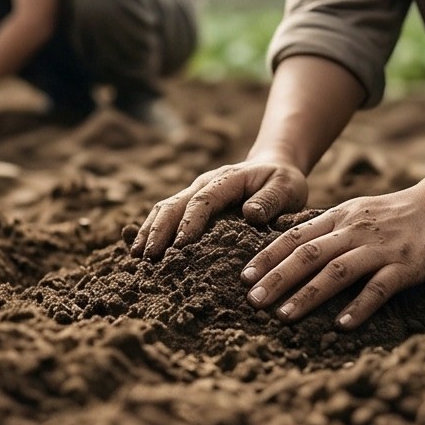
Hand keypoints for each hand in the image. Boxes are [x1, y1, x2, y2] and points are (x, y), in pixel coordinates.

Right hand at [131, 160, 307, 259]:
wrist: (273, 166)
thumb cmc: (282, 181)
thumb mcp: (287, 187)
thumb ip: (271, 200)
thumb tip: (251, 215)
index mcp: (225, 180)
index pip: (202, 201)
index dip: (189, 223)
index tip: (180, 246)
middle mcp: (203, 185)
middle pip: (173, 205)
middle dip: (158, 231)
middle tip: (147, 257)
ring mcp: (193, 193)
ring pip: (164, 210)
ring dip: (149, 232)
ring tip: (137, 259)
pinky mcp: (189, 205)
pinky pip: (165, 215)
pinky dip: (150, 231)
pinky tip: (139, 250)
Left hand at [241, 180, 424, 329]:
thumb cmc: (392, 215)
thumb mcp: (353, 212)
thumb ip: (323, 228)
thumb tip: (284, 245)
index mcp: (338, 218)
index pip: (295, 237)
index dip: (268, 257)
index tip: (245, 277)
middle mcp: (353, 231)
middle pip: (308, 255)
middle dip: (277, 279)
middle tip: (253, 301)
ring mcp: (379, 249)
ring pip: (337, 271)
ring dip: (308, 295)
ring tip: (284, 316)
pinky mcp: (404, 266)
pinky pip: (379, 288)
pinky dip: (359, 306)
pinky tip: (342, 325)